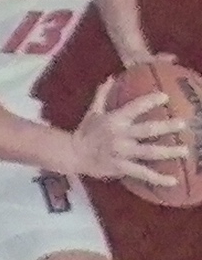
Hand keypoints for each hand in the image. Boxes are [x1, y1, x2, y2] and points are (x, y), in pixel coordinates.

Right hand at [75, 71, 192, 189]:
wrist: (73, 154)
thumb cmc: (85, 132)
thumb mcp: (93, 112)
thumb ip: (103, 95)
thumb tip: (111, 77)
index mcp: (114, 120)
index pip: (134, 107)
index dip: (149, 101)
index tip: (165, 97)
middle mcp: (120, 135)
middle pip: (147, 130)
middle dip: (166, 126)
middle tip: (183, 123)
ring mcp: (122, 152)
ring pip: (149, 152)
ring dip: (168, 152)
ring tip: (185, 150)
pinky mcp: (121, 167)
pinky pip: (142, 173)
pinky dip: (158, 178)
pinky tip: (173, 181)